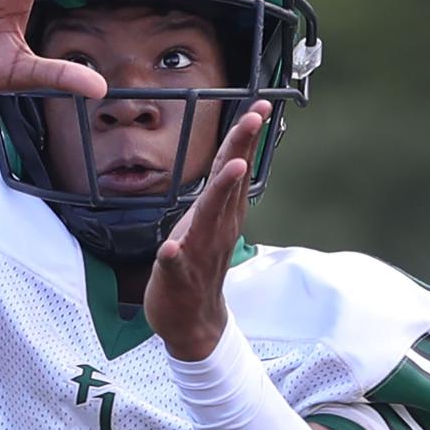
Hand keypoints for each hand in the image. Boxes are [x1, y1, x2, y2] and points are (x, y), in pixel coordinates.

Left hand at [143, 101, 272, 360]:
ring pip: (210, 220)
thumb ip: (220, 192)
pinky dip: (173, 257)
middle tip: (255, 116)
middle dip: (241, 148)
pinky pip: (176, 266)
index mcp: (220, 213)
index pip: (234, 167)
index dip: (245, 136)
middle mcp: (216, 228)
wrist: (193, 322)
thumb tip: (234, 156)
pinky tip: (169, 248)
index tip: (260, 106)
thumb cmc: (196, 264)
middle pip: (229, 183)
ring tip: (232, 168)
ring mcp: (198, 253)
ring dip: (221, 194)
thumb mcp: (210, 221)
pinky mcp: (178, 278)